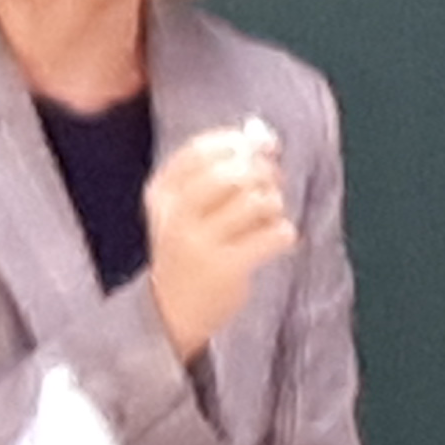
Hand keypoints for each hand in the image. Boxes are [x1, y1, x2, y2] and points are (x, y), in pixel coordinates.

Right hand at [144, 115, 295, 362]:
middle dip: (263, 172)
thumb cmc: (189, 246)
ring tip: (269, 216)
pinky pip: (274, 234)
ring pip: (257, 201)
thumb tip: (262, 134)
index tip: (257, 150)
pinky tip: (274, 241)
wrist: (172, 309)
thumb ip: (220, 168)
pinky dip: (284, 233)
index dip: (237, 143)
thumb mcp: (187, 206)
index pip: (200, 150)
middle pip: (232, 172)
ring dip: (275, 204)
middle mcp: (175, 216)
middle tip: (272, 183)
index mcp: (160, 194)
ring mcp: (199, 244)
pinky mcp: (226, 269)